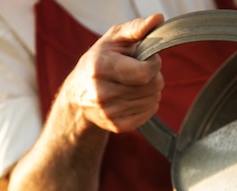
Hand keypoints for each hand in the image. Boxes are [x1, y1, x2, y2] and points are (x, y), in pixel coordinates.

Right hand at [63, 13, 164, 133]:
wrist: (78, 95)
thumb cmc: (99, 61)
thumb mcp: (113, 39)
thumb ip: (136, 28)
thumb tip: (158, 19)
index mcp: (101, 67)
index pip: (144, 73)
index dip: (154, 64)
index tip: (149, 59)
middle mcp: (103, 92)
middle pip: (151, 87)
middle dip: (155, 76)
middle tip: (144, 71)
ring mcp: (110, 112)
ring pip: (152, 101)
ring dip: (152, 91)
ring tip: (139, 83)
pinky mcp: (117, 125)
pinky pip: (147, 114)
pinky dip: (148, 105)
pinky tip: (137, 97)